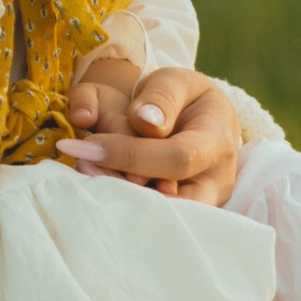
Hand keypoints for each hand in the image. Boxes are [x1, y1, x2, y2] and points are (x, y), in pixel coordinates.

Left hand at [56, 62, 244, 204]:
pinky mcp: (183, 216)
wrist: (200, 119)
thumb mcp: (176, 81)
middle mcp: (215, 182)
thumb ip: (161, 96)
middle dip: (123, 186)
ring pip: (160, 217)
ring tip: (86, 174)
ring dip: (119, 200)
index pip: (178, 157)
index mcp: (218, 143)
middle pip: (171, 199)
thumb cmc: (185, 97)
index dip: (132, 155)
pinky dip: (123, 206)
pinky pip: (152, 220)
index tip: (89, 146)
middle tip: (82, 166)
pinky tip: (97, 188)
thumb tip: (146, 122)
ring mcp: (202, 204)